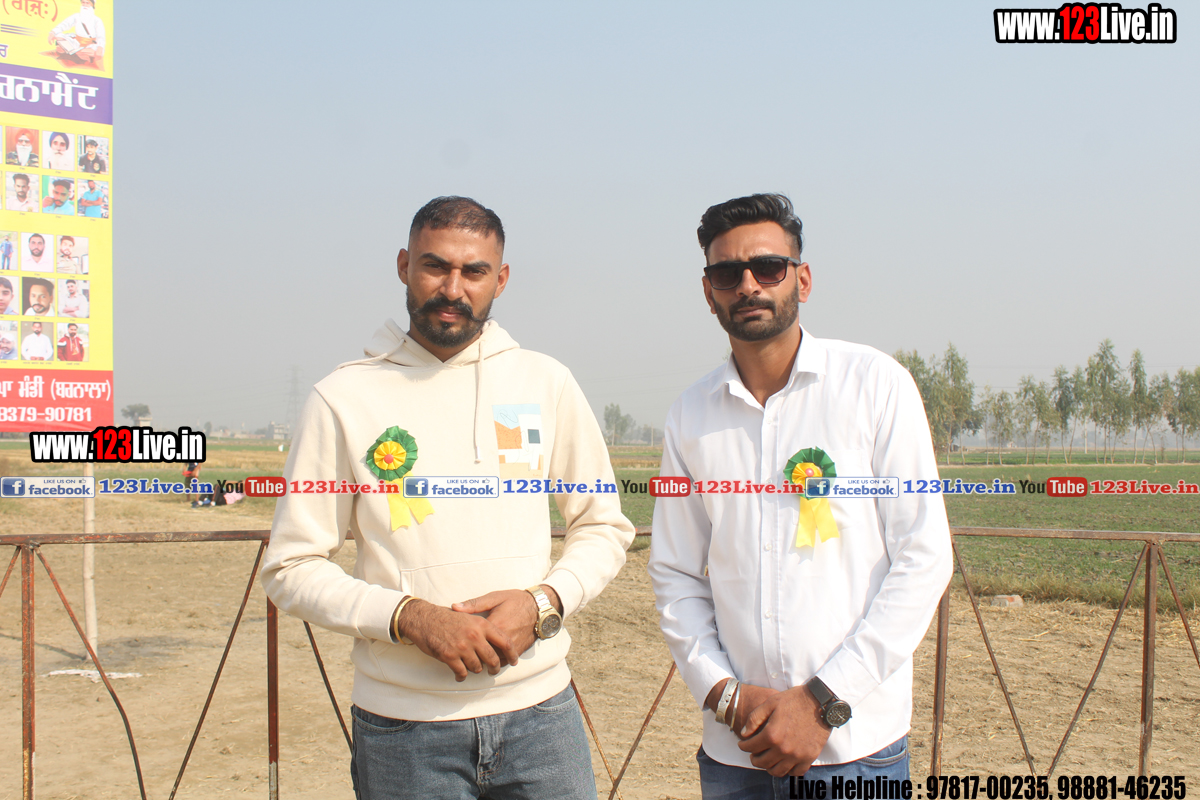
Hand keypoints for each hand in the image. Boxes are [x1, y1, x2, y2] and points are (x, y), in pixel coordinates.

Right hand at [396, 599, 518, 681]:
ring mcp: (462, 647)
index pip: (504, 641)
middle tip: (494, 670)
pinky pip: (462, 672)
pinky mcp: (450, 656)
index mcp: (482, 624)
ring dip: (476, 670)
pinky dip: (461, 675)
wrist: (424, 619)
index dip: (512, 653)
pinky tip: (460, 674)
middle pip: (493, 658)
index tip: (514, 661)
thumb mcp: (469, 616)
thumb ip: (483, 627)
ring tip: (473, 669)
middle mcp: (474, 636)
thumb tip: (497, 640)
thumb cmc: (447, 618)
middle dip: (495, 667)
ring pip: (477, 667)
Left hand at [452, 586, 559, 656]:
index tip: (457, 644)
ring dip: (485, 662)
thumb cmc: (515, 600)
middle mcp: (504, 639)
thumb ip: (474, 604)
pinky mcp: (519, 650)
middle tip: (464, 655)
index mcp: (494, 625)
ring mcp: (513, 646)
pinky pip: (505, 662)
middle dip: (473, 657)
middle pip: (483, 655)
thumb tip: (454, 607)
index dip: (464, 645)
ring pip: (495, 661)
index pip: (474, 641)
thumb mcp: (494, 597)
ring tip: (476, 660)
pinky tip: (491, 658)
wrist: (538, 607)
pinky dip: (497, 662)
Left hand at [736, 686, 831, 776]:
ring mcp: (797, 755)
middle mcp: (783, 749)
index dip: (743, 746)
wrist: (819, 701)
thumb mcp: (770, 703)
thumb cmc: (794, 700)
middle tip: (753, 754)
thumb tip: (744, 734)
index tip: (742, 743)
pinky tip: (785, 762)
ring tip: (767, 760)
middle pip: (762, 762)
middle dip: (754, 758)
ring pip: (777, 771)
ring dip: (769, 767)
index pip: (750, 747)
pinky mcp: (809, 757)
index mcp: (772, 735)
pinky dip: (788, 770)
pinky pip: (796, 772)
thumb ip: (754, 719)